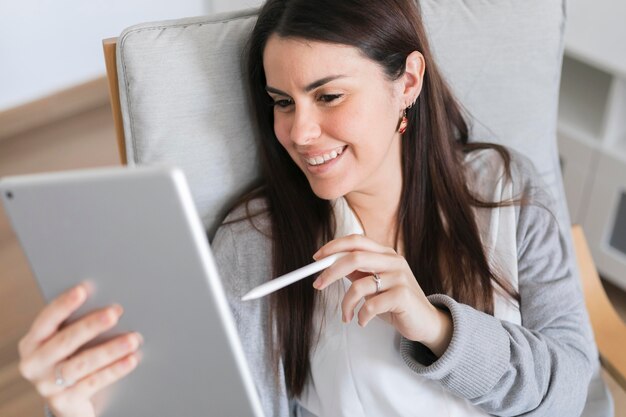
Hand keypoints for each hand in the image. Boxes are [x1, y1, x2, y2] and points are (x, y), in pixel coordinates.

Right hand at [18, 284, 141, 416]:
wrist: (69, 400)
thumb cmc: (72, 358)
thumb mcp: (68, 342)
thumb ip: (78, 324)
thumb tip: (110, 305)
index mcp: (32, 342)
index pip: (46, 320)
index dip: (64, 304)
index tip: (83, 289)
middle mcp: (34, 364)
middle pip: (65, 341)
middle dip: (91, 325)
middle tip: (114, 312)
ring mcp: (47, 385)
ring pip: (81, 364)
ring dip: (109, 350)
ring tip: (133, 339)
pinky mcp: (64, 402)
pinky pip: (93, 383)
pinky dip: (114, 370)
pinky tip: (131, 360)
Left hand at [312, 234, 452, 356]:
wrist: (425, 322)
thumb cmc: (396, 303)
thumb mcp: (375, 284)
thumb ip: (357, 272)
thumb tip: (330, 264)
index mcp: (385, 253)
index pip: (356, 240)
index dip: (333, 247)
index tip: (316, 258)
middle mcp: (394, 261)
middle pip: (354, 257)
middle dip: (330, 272)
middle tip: (318, 285)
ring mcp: (400, 277)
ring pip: (359, 285)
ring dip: (346, 304)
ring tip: (346, 316)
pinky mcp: (403, 296)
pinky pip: (371, 305)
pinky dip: (361, 316)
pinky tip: (362, 321)